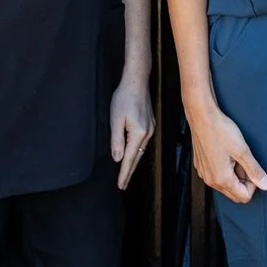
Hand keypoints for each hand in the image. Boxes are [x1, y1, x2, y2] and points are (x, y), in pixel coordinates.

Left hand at [111, 74, 154, 188]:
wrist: (136, 81)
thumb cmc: (124, 97)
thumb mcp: (115, 119)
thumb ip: (116, 140)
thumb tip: (117, 159)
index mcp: (138, 133)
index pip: (129, 158)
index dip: (124, 173)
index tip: (120, 185)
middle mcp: (147, 133)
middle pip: (137, 157)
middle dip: (129, 171)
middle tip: (123, 185)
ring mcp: (150, 128)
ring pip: (141, 150)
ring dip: (133, 162)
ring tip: (127, 173)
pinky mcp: (150, 123)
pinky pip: (143, 143)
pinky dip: (137, 152)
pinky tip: (133, 154)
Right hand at [186, 100, 266, 203]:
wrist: (202, 116)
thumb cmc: (220, 131)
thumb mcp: (242, 150)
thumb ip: (255, 170)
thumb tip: (266, 185)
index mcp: (221, 179)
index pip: (244, 197)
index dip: (253, 184)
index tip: (252, 167)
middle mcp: (210, 181)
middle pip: (234, 193)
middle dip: (243, 181)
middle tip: (244, 161)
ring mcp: (204, 174)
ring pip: (225, 184)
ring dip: (234, 174)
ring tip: (234, 154)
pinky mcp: (201, 166)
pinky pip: (216, 176)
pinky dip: (224, 169)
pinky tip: (225, 152)